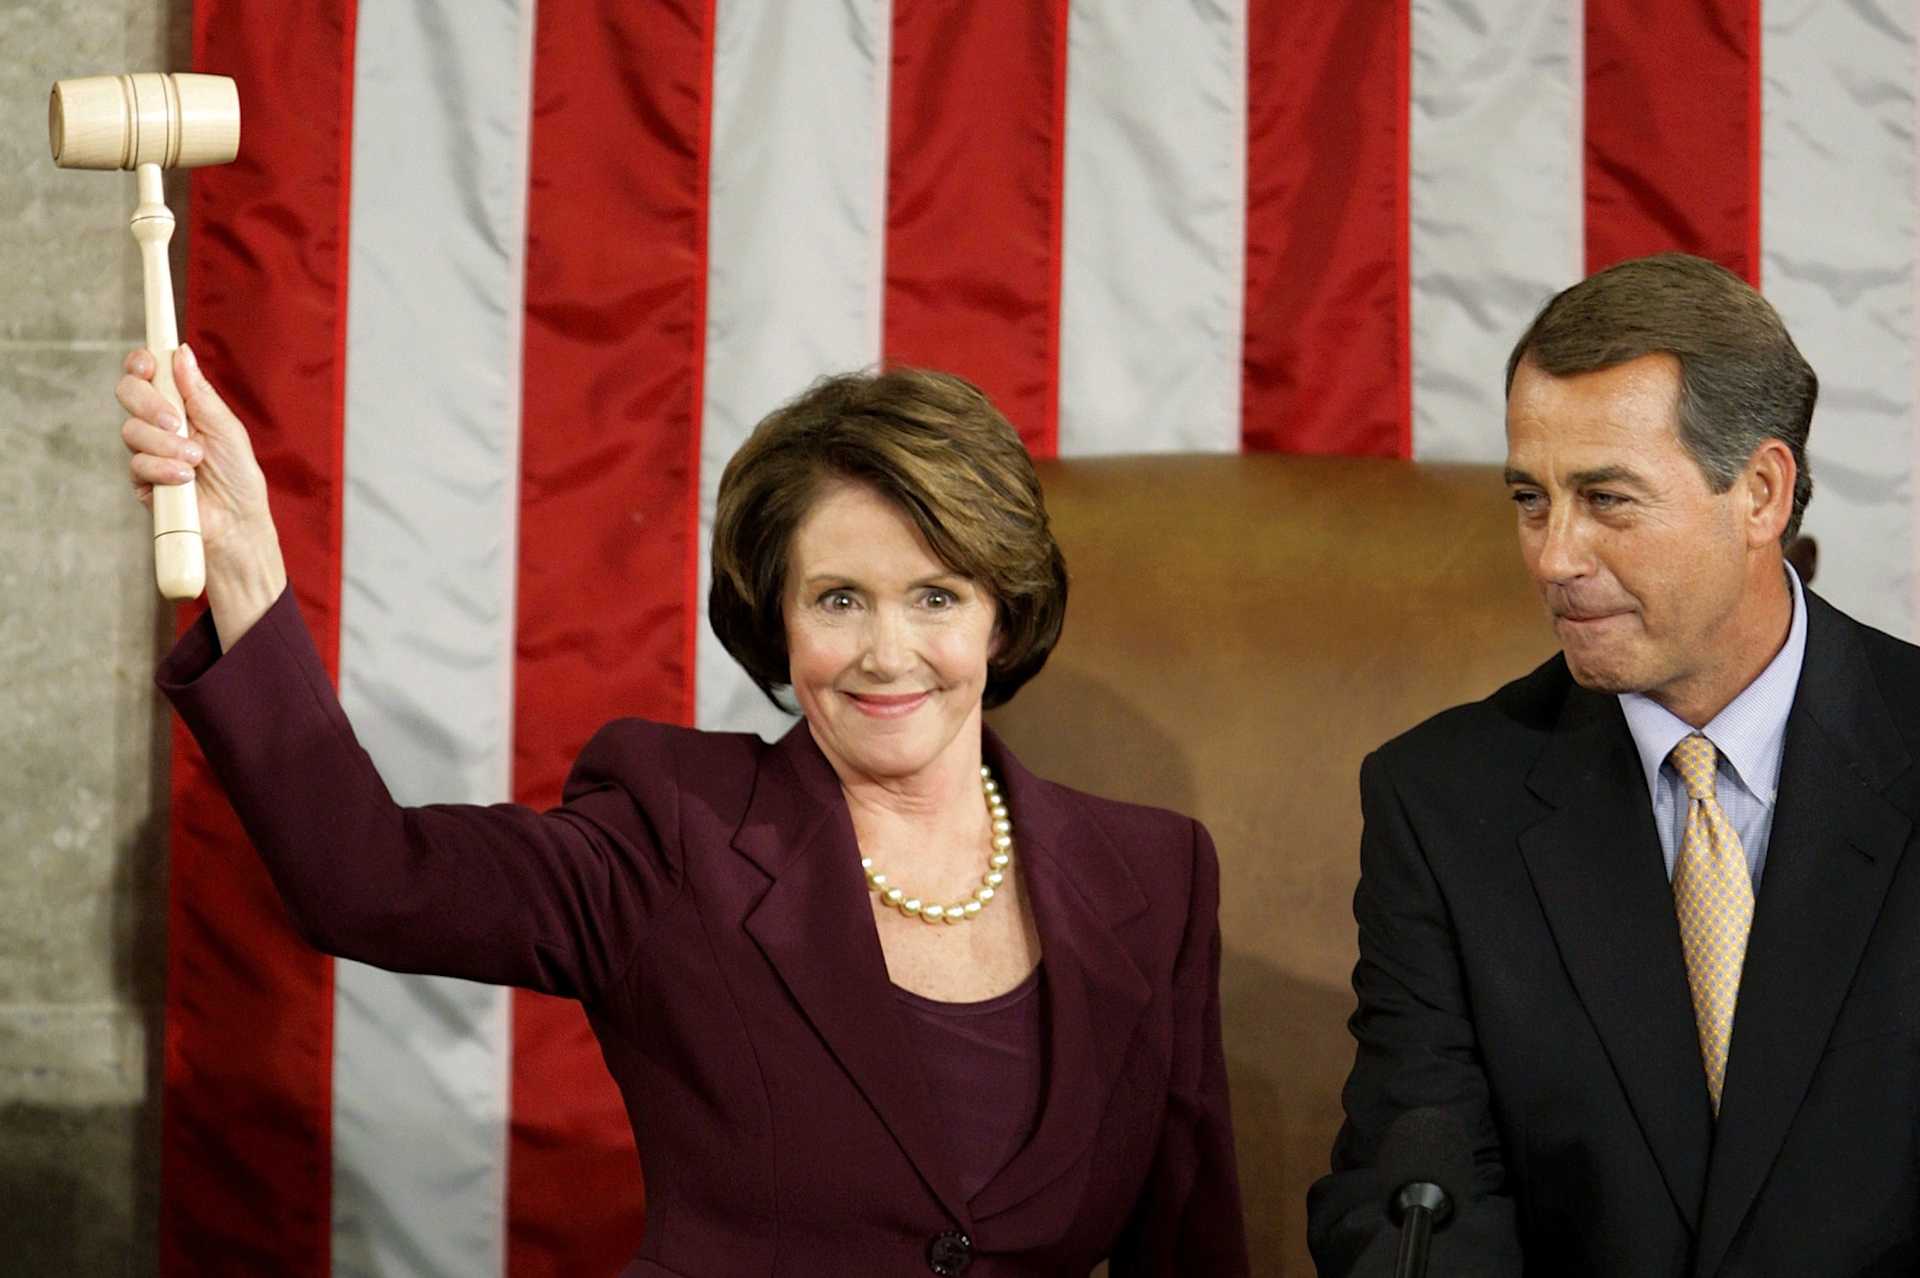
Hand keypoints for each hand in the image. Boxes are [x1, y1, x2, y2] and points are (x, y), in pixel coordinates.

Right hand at [118, 345, 286, 645]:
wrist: (238, 523)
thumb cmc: (238, 476)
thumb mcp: (226, 429)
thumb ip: (200, 394)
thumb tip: (181, 353)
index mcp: (181, 407)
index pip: (148, 375)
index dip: (141, 364)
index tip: (146, 364)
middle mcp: (159, 425)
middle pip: (128, 394)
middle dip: (149, 405)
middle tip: (175, 422)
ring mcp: (147, 452)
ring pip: (131, 431)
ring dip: (166, 445)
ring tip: (195, 461)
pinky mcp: (141, 481)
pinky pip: (136, 464)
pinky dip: (162, 470)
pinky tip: (184, 479)